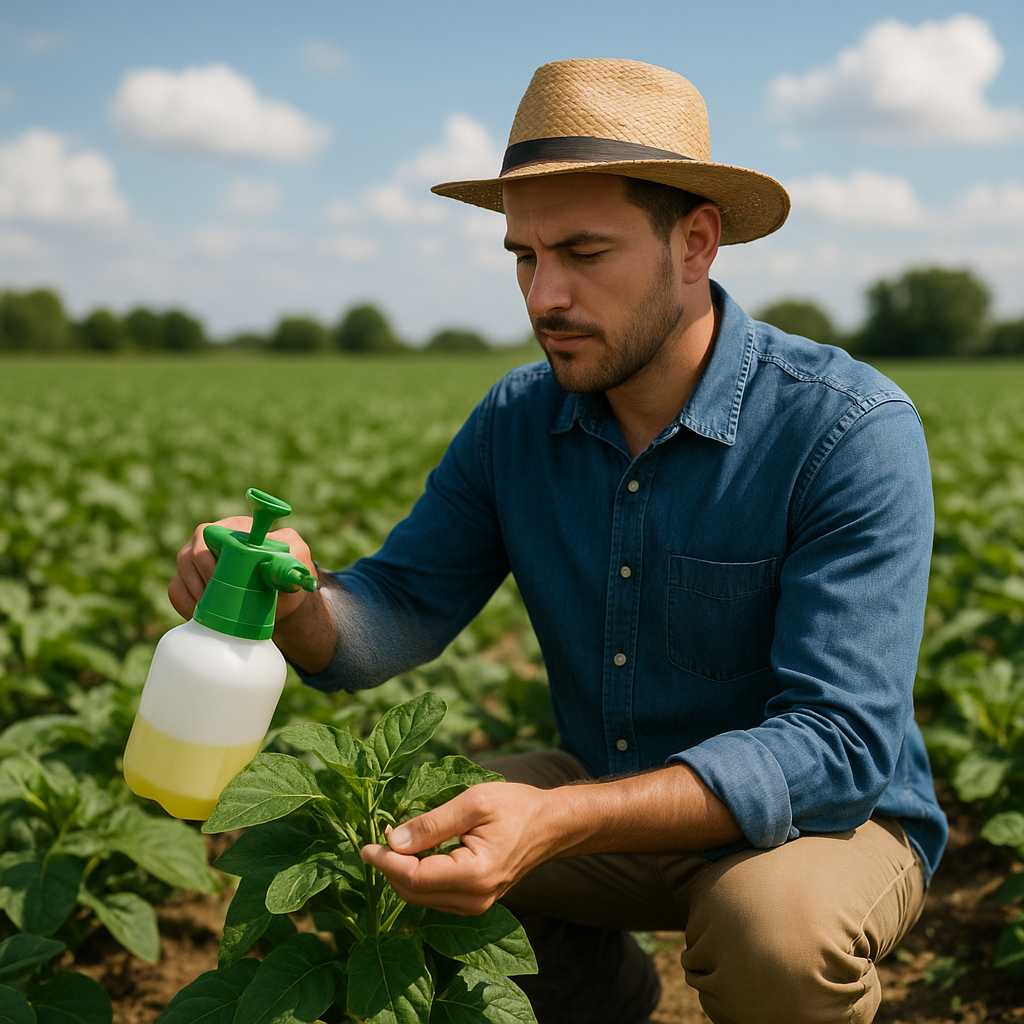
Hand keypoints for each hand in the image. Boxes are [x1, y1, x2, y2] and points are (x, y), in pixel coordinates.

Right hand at [168, 516, 315, 622]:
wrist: (281, 600)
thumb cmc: (287, 573)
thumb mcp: (296, 560)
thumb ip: (294, 553)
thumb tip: (285, 556)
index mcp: (234, 529)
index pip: (206, 532)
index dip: (206, 555)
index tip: (218, 576)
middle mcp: (210, 542)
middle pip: (188, 555)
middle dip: (200, 580)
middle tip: (216, 600)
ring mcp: (197, 562)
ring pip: (180, 574)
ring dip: (193, 594)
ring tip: (210, 612)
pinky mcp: (191, 583)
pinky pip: (176, 591)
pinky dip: (185, 605)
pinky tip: (198, 617)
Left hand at [360, 782, 559, 915]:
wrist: (551, 825)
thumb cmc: (516, 806)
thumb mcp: (473, 802)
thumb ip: (432, 824)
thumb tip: (392, 840)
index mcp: (474, 874)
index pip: (413, 877)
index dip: (384, 861)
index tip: (364, 844)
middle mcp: (474, 899)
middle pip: (412, 893)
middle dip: (388, 867)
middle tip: (377, 836)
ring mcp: (475, 905)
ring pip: (420, 897)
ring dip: (401, 872)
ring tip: (393, 839)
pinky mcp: (474, 902)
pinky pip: (434, 895)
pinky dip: (417, 876)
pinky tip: (416, 851)